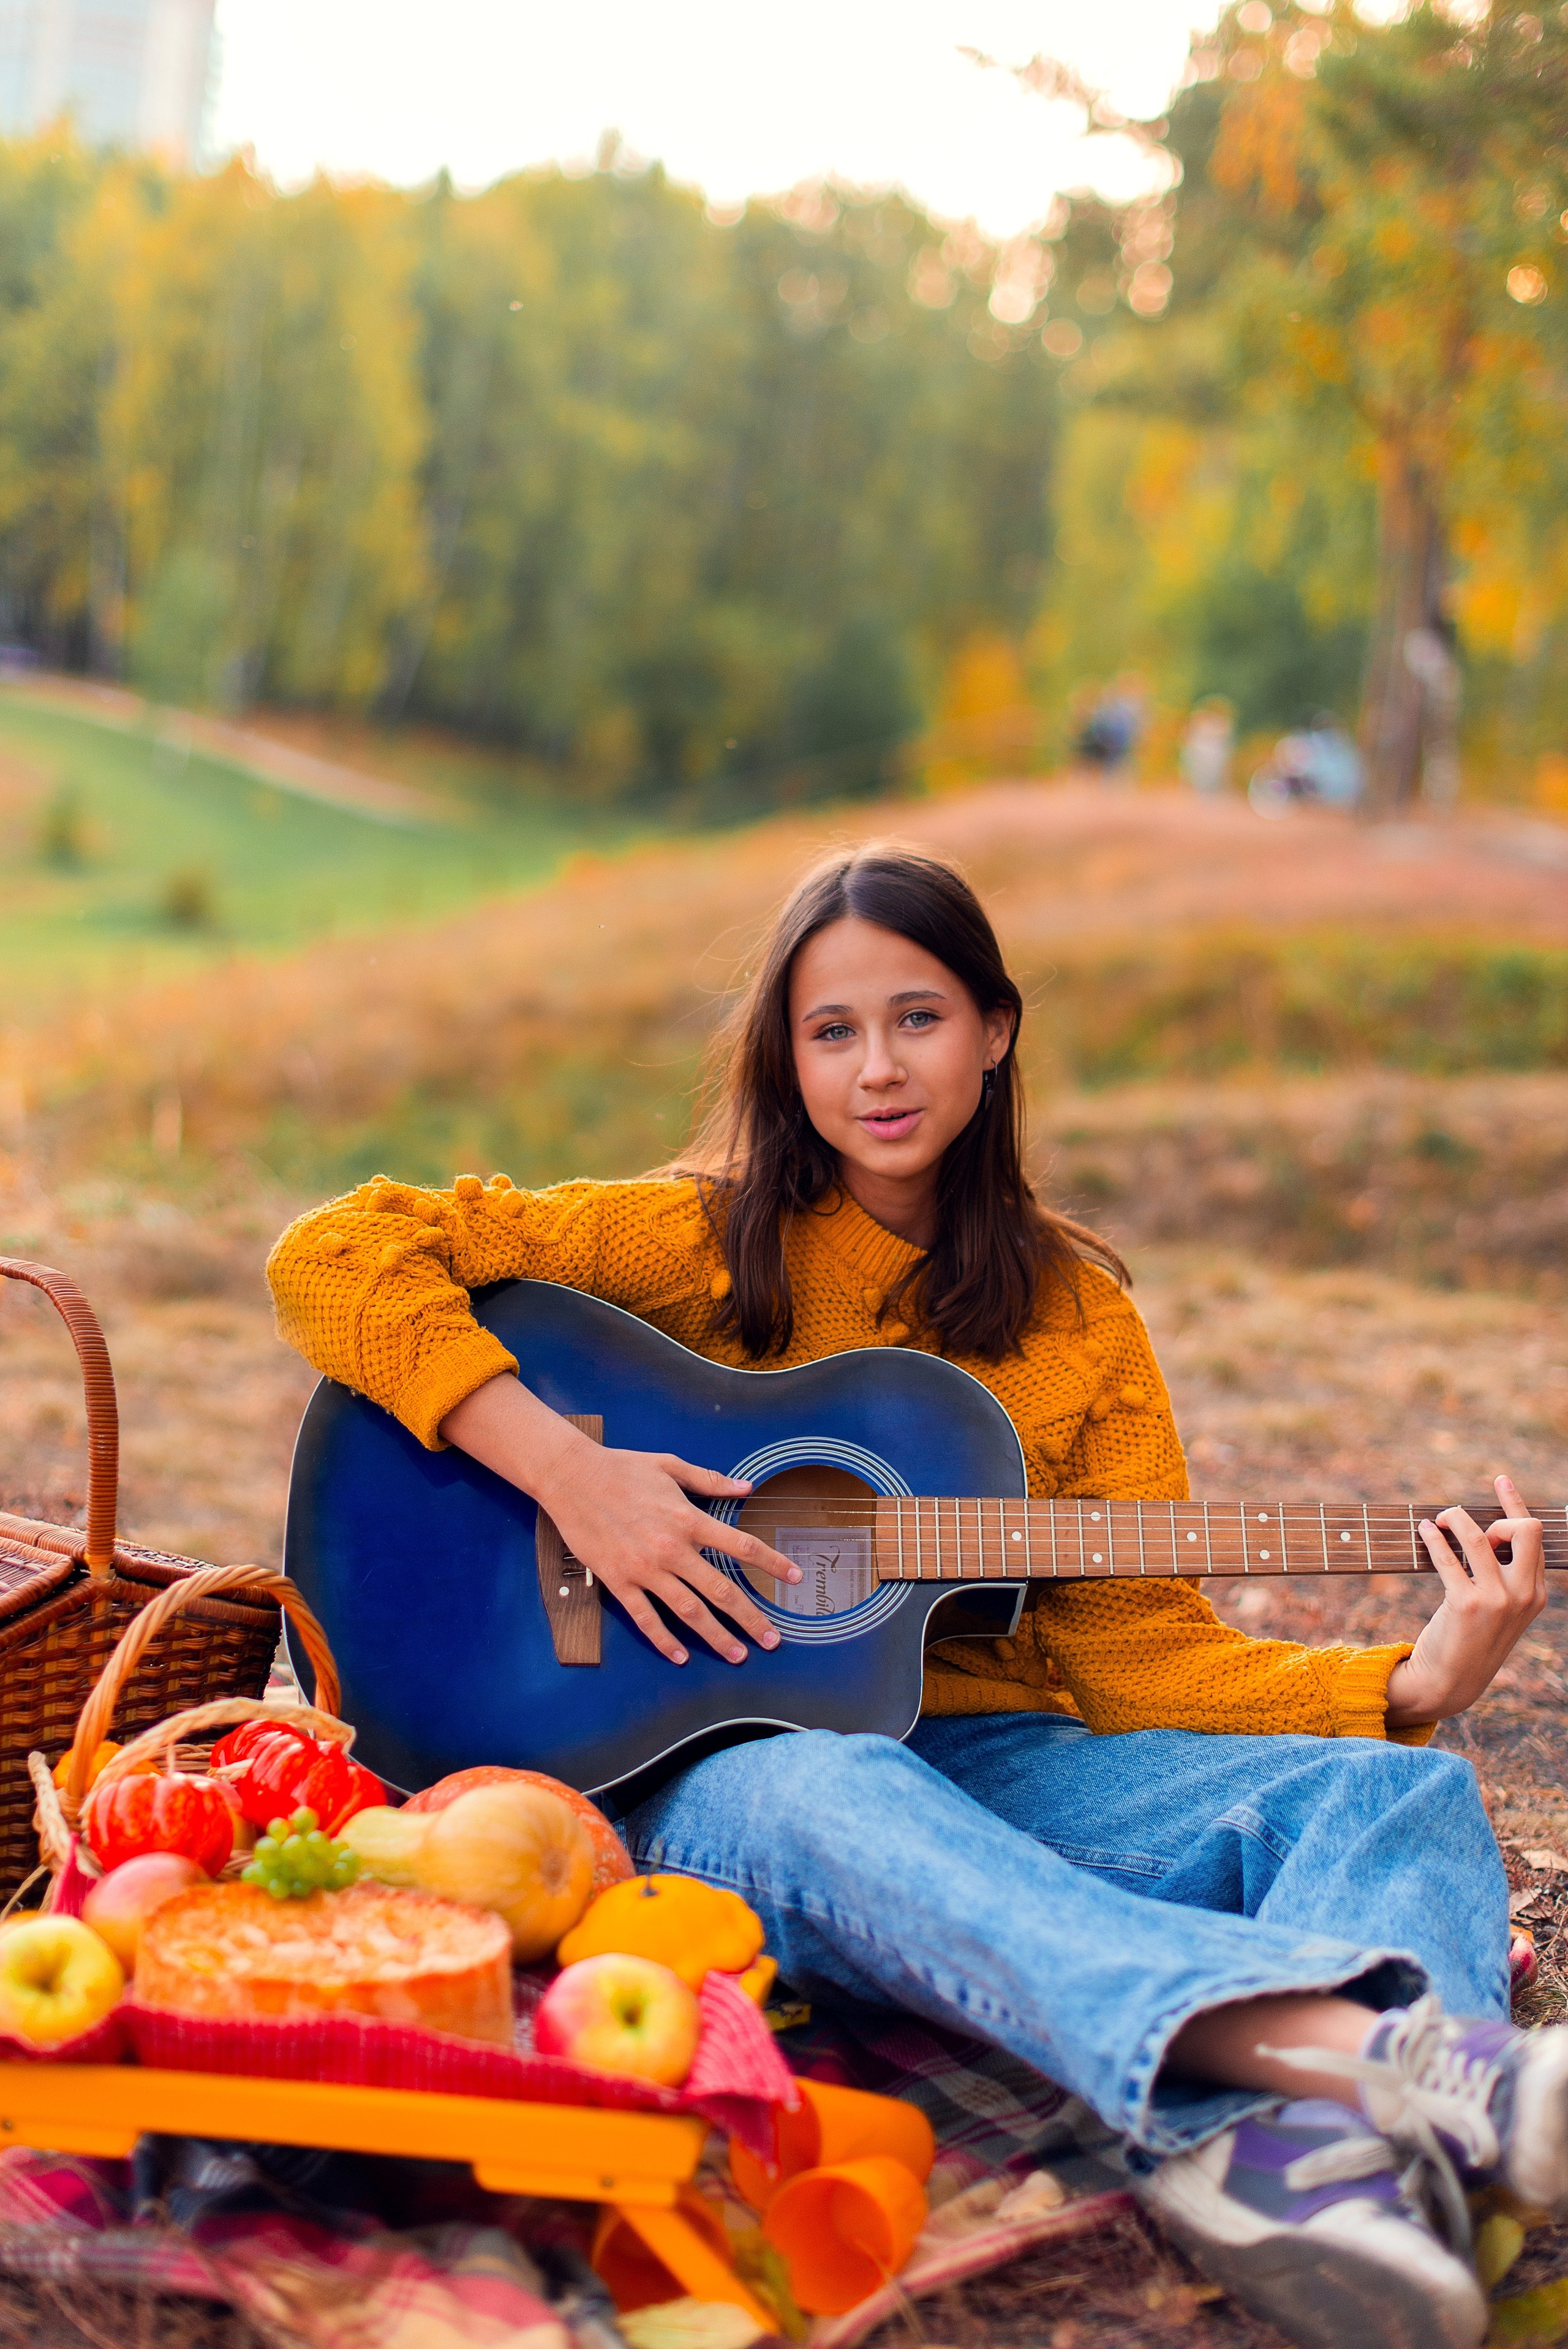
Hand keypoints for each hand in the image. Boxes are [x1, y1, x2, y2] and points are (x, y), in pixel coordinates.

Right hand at [536, 1438, 802, 1665]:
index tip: (794, 1578)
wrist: (570, 1477)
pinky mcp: (618, 1581)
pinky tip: (681, 1655)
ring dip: (716, 1637)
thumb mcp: (670, 1465)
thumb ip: (710, 1480)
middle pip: (722, 1591)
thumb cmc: (621, 1468)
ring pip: (689, 1612)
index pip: (741, 1546)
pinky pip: (646, 1618)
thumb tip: (746, 1486)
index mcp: (688, 1519)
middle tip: (773, 1640)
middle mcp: (671, 1549)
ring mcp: (644, 1569)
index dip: (772, 1563)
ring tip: (738, 1654)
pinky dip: (665, 1640)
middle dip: (751, 1619)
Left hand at [1384, 1474, 1545, 1727]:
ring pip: (1479, 1536)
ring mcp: (1497, 1600)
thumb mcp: (1499, 1608)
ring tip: (1440, 1520)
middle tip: (1469, 1525)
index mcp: (1536, 1593)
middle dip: (1499, 1515)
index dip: (1516, 1504)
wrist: (1451, 1681)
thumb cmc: (1470, 1638)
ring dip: (1455, 1519)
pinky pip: (1448, 1556)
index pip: (1535, 1537)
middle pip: (1525, 1530)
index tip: (1501, 1480)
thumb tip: (1482, 1531)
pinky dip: (1434, 1537)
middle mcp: (1523, 1594)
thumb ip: (1503, 1575)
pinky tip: (1424, 1531)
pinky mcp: (1466, 1604)